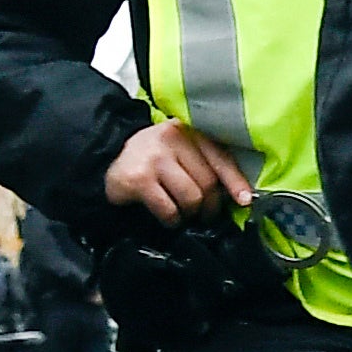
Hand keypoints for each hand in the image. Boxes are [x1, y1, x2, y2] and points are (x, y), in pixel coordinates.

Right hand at [106, 122, 250, 226]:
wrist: (107, 160)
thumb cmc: (153, 160)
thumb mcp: (180, 152)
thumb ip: (204, 163)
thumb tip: (236, 194)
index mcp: (188, 131)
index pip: (220, 156)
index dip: (235, 181)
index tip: (245, 200)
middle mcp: (173, 139)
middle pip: (208, 182)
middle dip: (210, 206)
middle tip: (204, 215)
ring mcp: (155, 158)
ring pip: (191, 197)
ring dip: (190, 214)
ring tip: (183, 214)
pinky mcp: (139, 179)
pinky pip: (169, 209)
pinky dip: (172, 220)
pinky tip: (168, 218)